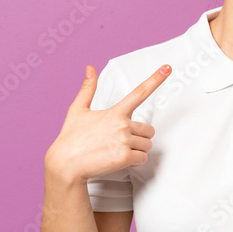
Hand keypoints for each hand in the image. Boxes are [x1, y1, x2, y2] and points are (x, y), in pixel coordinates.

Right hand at [45, 64, 170, 182]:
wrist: (65, 164)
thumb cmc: (71, 138)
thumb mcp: (77, 110)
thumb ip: (87, 89)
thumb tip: (90, 68)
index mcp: (115, 112)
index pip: (140, 92)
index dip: (156, 79)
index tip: (167, 68)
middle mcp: (122, 125)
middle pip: (149, 130)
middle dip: (139, 137)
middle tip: (121, 142)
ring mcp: (124, 141)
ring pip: (147, 145)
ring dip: (136, 150)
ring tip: (117, 151)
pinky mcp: (124, 157)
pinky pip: (142, 158)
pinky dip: (134, 162)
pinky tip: (119, 160)